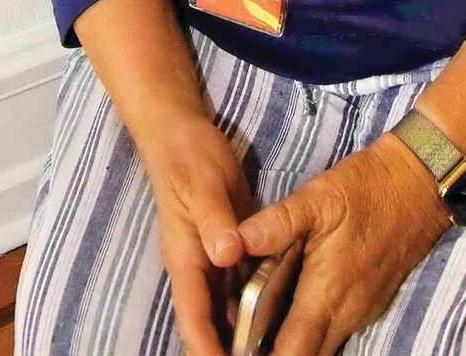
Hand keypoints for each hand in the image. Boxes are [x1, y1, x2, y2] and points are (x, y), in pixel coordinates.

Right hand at [138, 113, 261, 355]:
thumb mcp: (202, 182)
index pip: (194, 318)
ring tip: (276, 353)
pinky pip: (244, 288)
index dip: (209, 351)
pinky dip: (258, 309)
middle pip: (210, 325)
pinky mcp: (230, 249)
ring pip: (228, 312)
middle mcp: (198, 268)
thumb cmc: (187, 156)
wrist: (181, 132)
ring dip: (245, 336)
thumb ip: (213, 218)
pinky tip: (284, 322)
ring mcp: (213, 260)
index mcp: (185, 258)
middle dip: (229, 353)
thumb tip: (227, 255)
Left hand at [233, 132, 453, 355]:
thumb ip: (278, 223)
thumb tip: (237, 242)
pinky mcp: (367, 302)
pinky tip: (284, 310)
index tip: (237, 350)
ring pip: (321, 346)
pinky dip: (309, 330)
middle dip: (275, 354)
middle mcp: (346, 314)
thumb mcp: (318, 197)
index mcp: (327, 294)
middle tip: (240, 339)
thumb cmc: (367, 189)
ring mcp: (360, 311)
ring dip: (291, 344)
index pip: (293, 351)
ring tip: (254, 329)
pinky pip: (333, 331)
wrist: (417, 185)